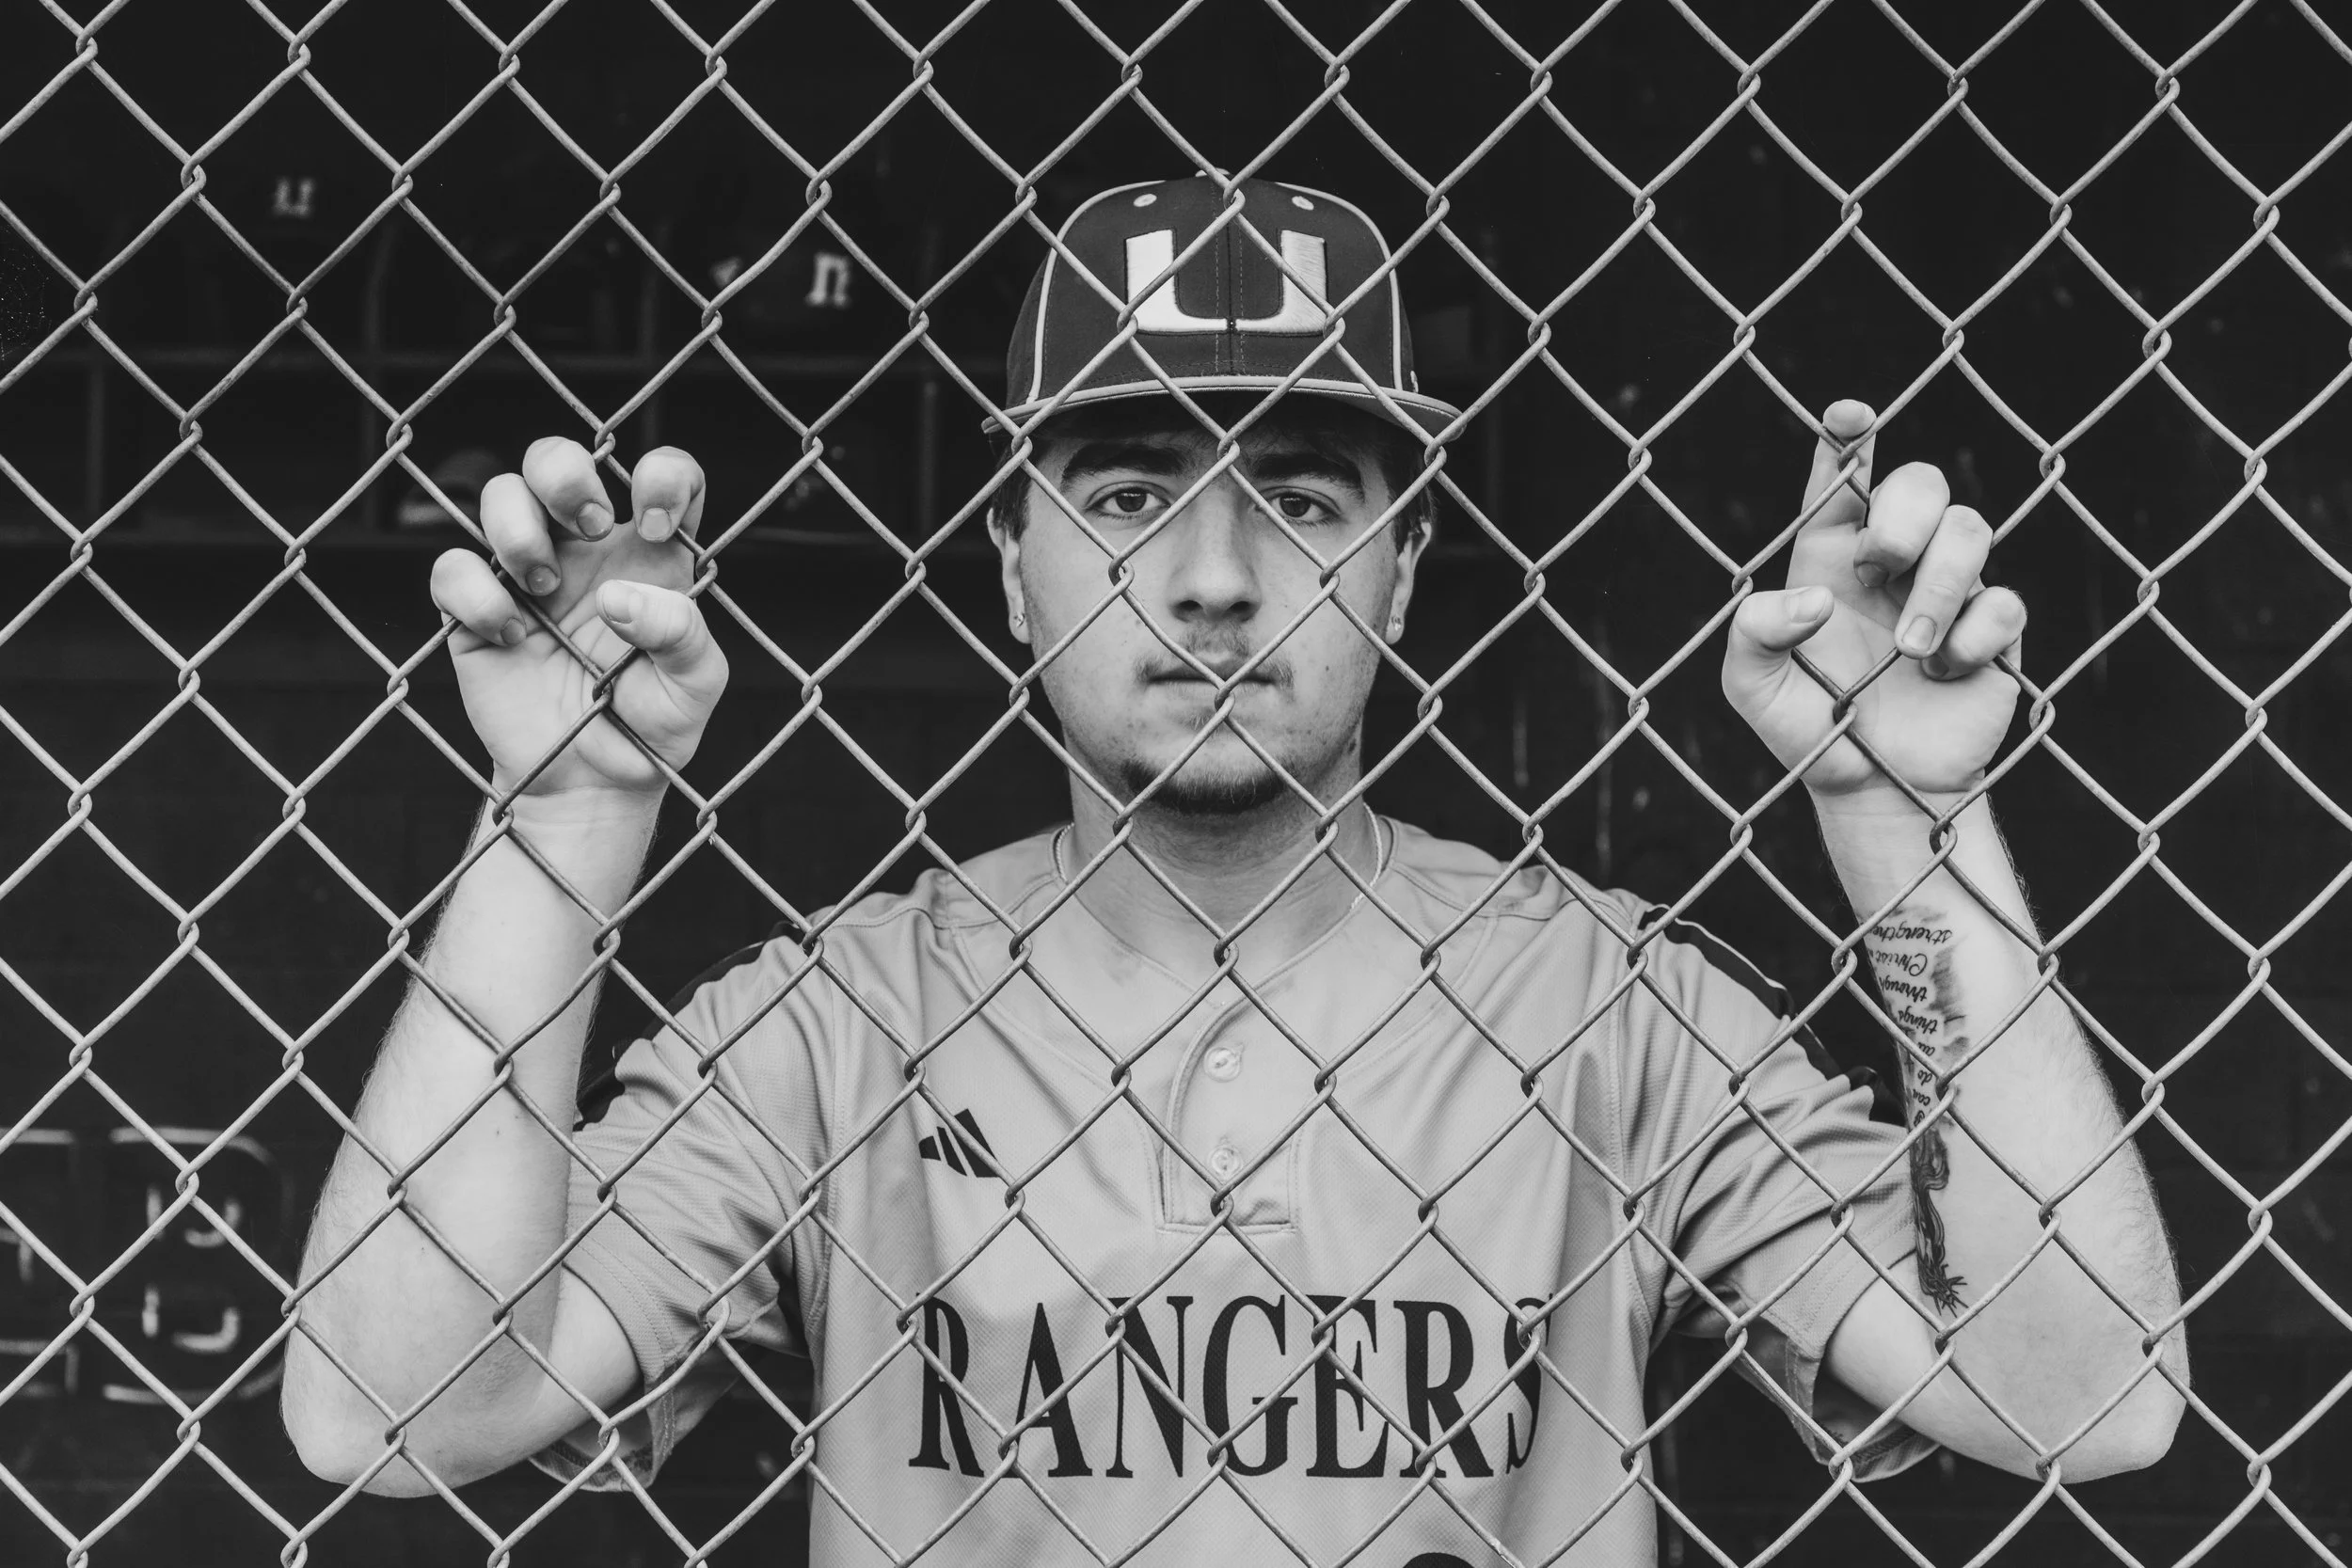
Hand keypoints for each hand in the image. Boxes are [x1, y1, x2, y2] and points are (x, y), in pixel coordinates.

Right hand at [430, 439, 726, 801]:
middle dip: (564, 474)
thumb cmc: (651, 728)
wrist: (590, 785)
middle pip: (556, 458)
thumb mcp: (695, 688)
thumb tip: (619, 598)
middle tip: (588, 528)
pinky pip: (452, 567)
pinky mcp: (473, 612)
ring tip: (544, 586)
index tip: (656, 524)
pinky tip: (508, 633)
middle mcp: (585, 552)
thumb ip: (681, 635)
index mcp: (649, 556)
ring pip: (498, 494)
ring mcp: (525, 575)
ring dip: (518, 528)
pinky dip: (474, 592)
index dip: (663, 474)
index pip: (662, 475)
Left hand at [1721, 400, 2026, 801]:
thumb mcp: (1750, 685)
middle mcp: (1894, 558)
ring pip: (1971, 531)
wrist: (1872, 789)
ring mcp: (1949, 588)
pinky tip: (1943, 672)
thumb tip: (1815, 602)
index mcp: (1830, 553)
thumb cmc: (1808, 728)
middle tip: (1876, 568)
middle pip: (1923, 482)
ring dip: (1937, 589)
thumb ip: (1754, 632)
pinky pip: (2005, 602)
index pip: (1844, 476)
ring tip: (1909, 652)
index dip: (1849, 435)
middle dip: (1903, 517)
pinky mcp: (1994, 630)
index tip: (1849, 414)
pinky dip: (1973, 637)